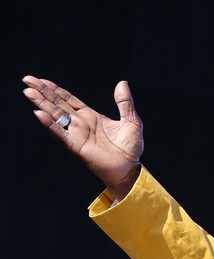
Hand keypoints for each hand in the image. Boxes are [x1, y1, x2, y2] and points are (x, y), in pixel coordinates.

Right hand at [22, 75, 142, 200]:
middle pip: (58, 104)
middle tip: (27, 79)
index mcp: (91, 116)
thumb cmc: (131, 148)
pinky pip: (60, 133)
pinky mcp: (76, 146)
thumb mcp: (131, 121)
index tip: (42, 80)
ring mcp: (77, 134)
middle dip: (43, 92)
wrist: (130, 169)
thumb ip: (125, 102)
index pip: (69, 99)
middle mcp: (81, 124)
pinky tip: (39, 114)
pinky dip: (50, 124)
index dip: (56, 90)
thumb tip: (122, 83)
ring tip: (28, 92)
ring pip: (56, 115)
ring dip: (42, 103)